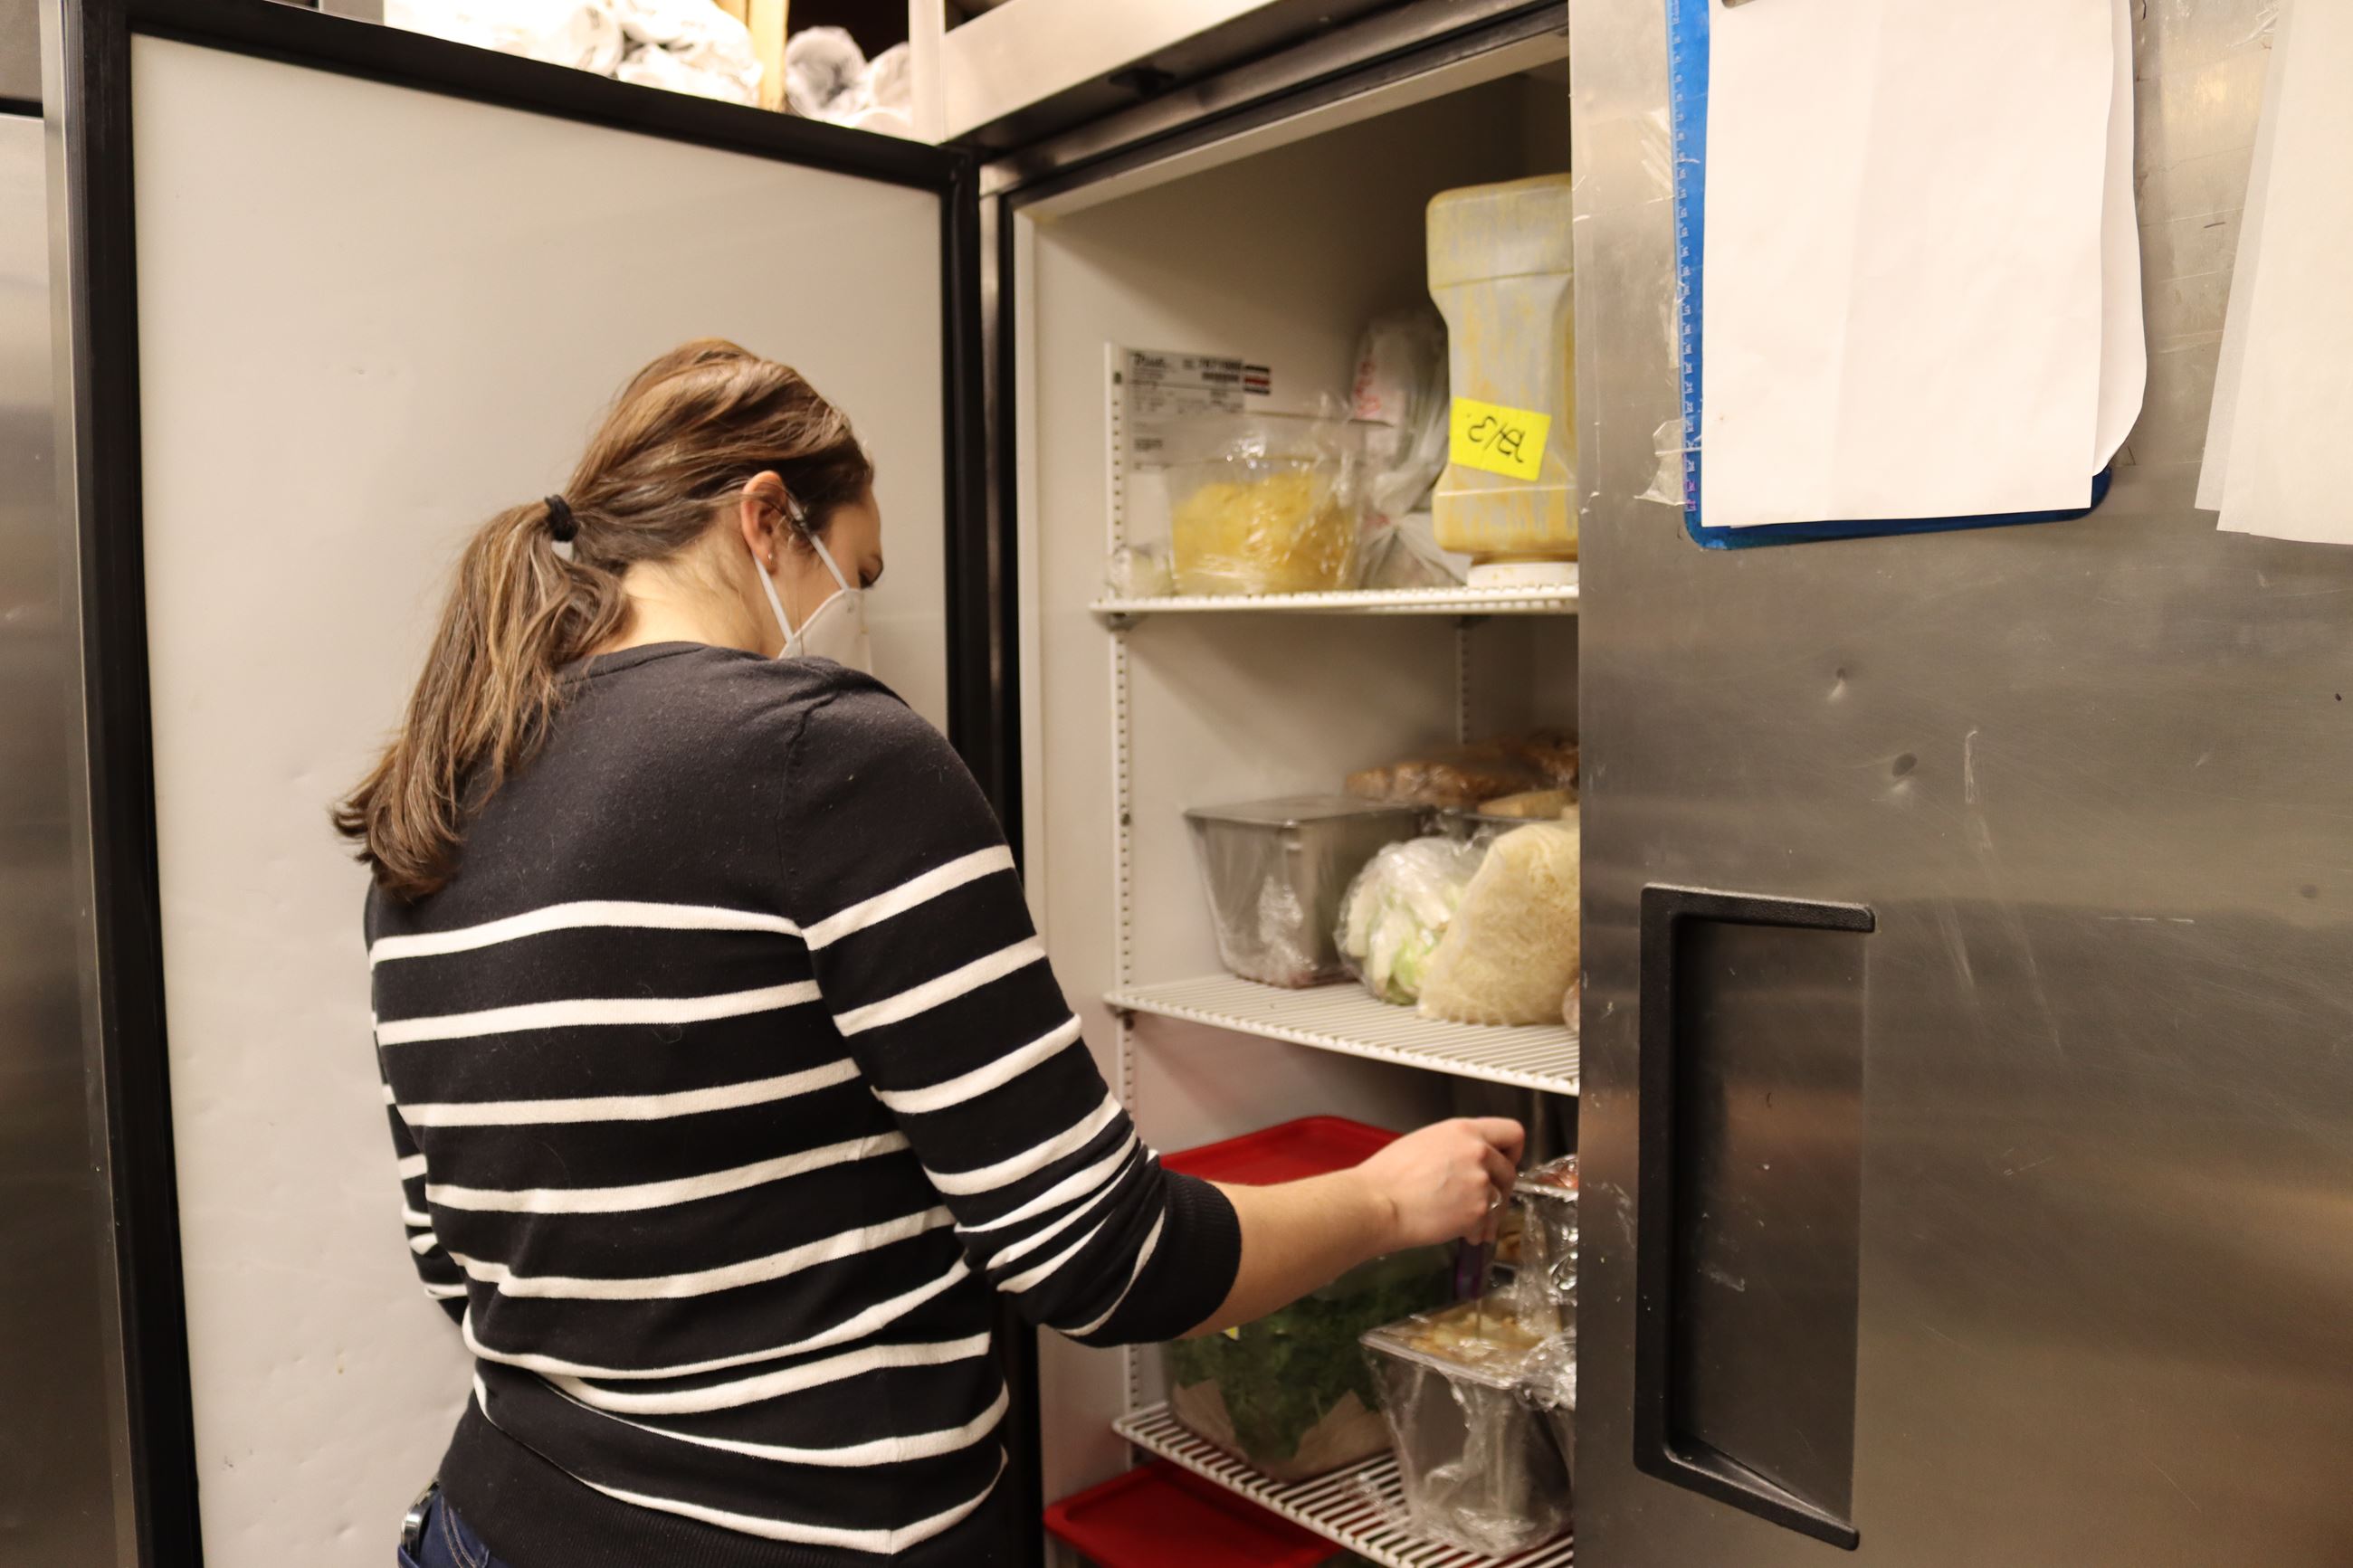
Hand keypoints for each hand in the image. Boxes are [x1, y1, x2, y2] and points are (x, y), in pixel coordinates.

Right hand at [1349, 1117, 1524, 1250]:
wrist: (1378, 1203)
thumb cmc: (1388, 1175)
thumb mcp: (1425, 1141)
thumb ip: (1456, 1145)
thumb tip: (1467, 1158)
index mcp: (1464, 1130)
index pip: (1512, 1131)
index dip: (1511, 1150)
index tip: (1503, 1161)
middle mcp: (1478, 1153)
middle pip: (1509, 1170)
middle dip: (1498, 1188)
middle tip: (1481, 1198)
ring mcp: (1480, 1183)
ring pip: (1500, 1200)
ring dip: (1488, 1213)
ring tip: (1466, 1221)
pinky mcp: (1478, 1211)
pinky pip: (1488, 1223)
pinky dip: (1477, 1231)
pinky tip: (1460, 1232)